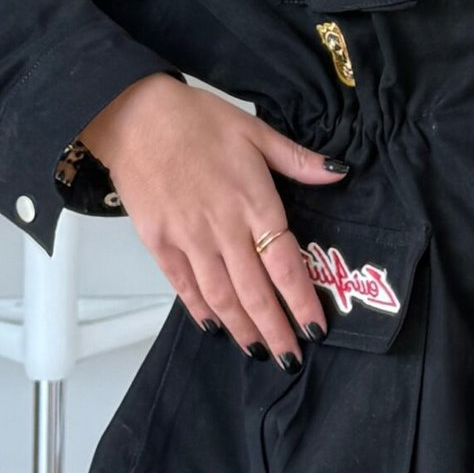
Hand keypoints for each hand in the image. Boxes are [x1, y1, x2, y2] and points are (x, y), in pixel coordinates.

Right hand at [80, 73, 348, 365]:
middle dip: (276, 328)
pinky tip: (215, 326)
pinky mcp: (159, 243)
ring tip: (259, 350)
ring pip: (221, 296)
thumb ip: (297, 159)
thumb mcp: (255, 129)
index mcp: (253, 201)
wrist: (135, 116)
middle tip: (291, 355)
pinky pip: (184, 286)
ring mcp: (188, 239)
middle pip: (255, 291)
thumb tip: (338, 172)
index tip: (316, 326)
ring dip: (242, 327)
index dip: (301, 300)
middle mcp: (223, 228)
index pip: (285, 264)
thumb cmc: (196, 119)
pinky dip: (201, 310)